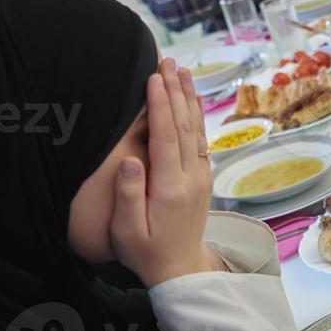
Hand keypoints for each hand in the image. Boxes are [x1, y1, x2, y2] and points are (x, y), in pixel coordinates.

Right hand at [111, 60, 214, 287]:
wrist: (180, 268)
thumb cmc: (145, 251)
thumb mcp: (127, 231)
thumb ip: (129, 196)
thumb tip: (129, 160)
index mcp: (172, 187)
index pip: (167, 137)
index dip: (160, 106)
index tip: (153, 78)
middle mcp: (192, 177)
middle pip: (184, 126)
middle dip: (175, 91)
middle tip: (166, 62)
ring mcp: (201, 175)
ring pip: (196, 129)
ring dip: (188, 98)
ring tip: (181, 71)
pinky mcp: (202, 176)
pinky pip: (200, 139)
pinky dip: (195, 115)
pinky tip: (190, 99)